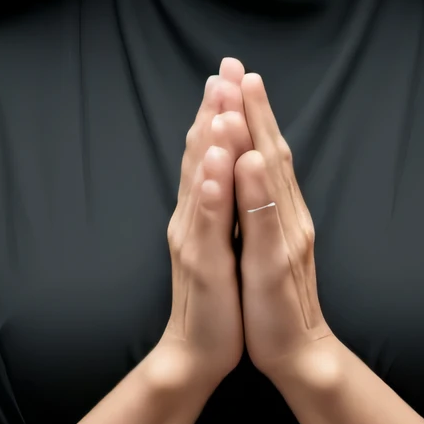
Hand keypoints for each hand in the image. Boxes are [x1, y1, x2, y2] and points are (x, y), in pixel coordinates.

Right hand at [158, 61, 253, 387]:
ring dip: (212, 145)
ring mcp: (196, 241)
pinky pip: (208, 227)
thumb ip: (219, 200)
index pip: (213, 151)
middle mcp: (193, 218)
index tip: (229, 71)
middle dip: (214, 112)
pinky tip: (219, 173)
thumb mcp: (221, 240)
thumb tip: (225, 160)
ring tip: (220, 108)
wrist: (197, 352)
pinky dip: (212, 197)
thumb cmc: (216, 298)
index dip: (219, 111)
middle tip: (222, 70)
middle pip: (204, 156)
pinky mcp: (203, 267)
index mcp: (204, 209)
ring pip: (204, 184)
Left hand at [234, 71, 333, 380]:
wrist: (298, 352)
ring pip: (268, 178)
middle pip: (270, 152)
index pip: (265, 152)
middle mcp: (288, 216)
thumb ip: (263, 207)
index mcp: (280, 211)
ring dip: (254, 134)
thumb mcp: (266, 245)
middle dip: (254, 108)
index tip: (238, 74)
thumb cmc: (276, 300)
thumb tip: (252, 169)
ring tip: (241, 97)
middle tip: (239, 67)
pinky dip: (256, 189)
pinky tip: (249, 162)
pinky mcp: (275, 264)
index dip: (252, 113)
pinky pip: (263, 220)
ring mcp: (284, 238)